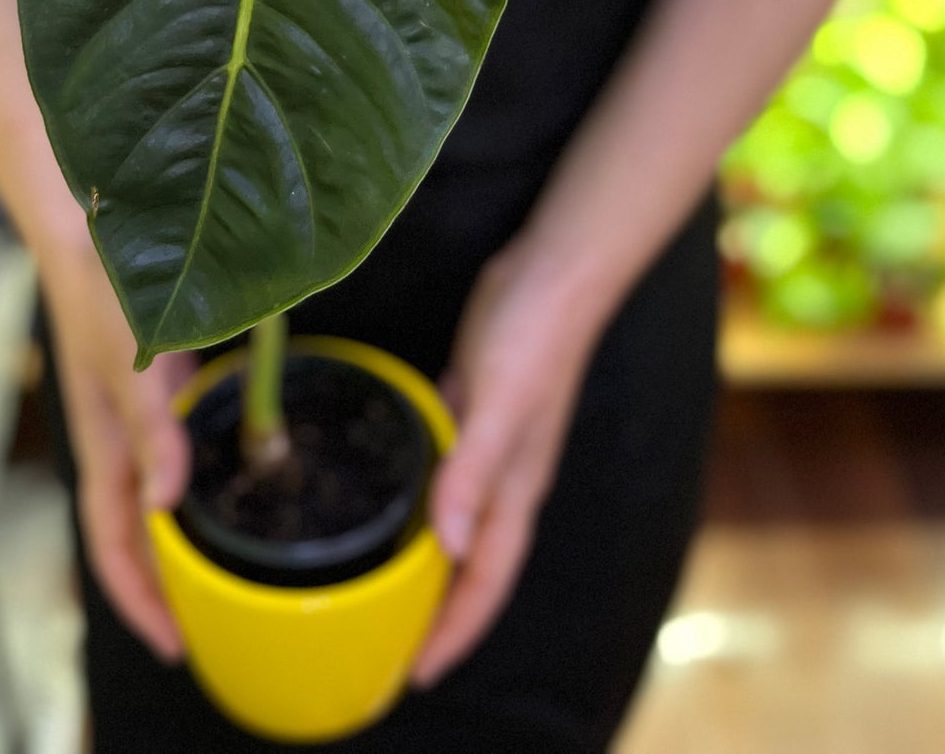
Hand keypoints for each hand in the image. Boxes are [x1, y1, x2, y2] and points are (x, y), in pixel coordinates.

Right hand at [41, 234, 195, 659]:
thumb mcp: (132, 363)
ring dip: (178, 537)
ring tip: (220, 568)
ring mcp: (134, 410)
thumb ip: (154, 431)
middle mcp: (117, 436)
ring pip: (152, 494)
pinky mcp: (153, 379)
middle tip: (208, 624)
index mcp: (104, 444)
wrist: (86, 223)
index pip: (115, 545)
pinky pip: (169, 449)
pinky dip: (189, 480)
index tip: (174, 646)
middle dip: (164, 583)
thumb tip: (167, 507)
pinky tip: (225, 474)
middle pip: (134, 529)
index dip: (141, 600)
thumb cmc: (103, 288)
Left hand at [412, 242, 604, 688]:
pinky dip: (424, 495)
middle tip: (391, 648)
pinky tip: (395, 490)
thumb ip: (472, 468)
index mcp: (516, 488)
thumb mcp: (499, 402)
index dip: (454, 631)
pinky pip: (447, 471)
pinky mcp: (476, 406)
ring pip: (459, 521)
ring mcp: (492, 442)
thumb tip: (448, 542)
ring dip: (431, 559)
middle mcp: (506, 476)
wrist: (555, 270)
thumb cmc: (534, 335)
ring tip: (389, 586)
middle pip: (472, 563)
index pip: (486, 581)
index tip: (415, 674)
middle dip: (440, 612)